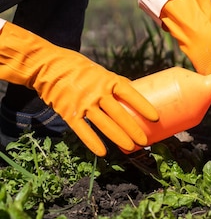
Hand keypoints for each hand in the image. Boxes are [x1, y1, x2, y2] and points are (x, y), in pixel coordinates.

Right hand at [0, 22, 158, 155]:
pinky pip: (83, 130)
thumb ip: (114, 84)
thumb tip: (133, 93)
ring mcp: (83, 103)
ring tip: (131, 148)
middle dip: (133, 129)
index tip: (155, 118)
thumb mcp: (100, 71)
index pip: (130, 94)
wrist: (47, 66)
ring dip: (118, 138)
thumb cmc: (78, 68)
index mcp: (108, 80)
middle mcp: (97, 92)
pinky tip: (103, 152)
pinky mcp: (69, 112)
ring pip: (104, 124)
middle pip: (119, 114)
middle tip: (145, 142)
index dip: (143, 106)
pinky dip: (93, 142)